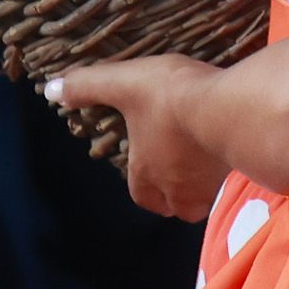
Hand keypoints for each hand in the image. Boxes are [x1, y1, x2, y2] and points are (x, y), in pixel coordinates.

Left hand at [46, 55, 230, 216]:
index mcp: (146, 173)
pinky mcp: (237, 174)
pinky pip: (229, 181)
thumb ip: (88, 86)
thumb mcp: (123, 84)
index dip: (145, 182)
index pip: (143, 195)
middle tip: (180, 167)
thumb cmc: (169, 98)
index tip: (149, 167)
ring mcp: (209, 185)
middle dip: (174, 192)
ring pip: (203, 197)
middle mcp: (176, 189)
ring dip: (202, 183)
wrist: (227, 108)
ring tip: (207, 157)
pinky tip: (231, 146)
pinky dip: (227, 169)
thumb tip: (51, 89)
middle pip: (174, 205)